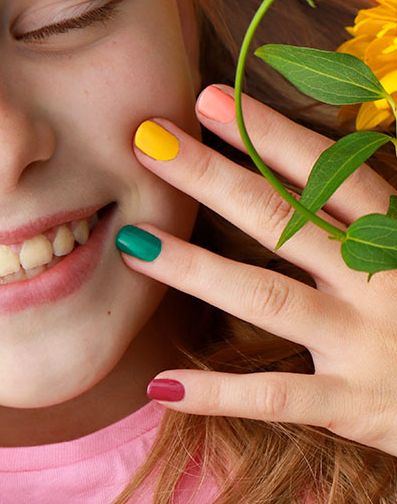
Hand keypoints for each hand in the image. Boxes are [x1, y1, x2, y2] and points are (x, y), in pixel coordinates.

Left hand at [120, 85, 396, 457]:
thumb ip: (360, 223)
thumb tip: (301, 177)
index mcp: (392, 238)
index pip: (327, 173)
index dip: (269, 135)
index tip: (208, 100)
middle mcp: (379, 280)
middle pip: (284, 220)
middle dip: (213, 177)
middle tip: (148, 142)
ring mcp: (366, 341)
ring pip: (268, 297)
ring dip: (196, 269)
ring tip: (133, 244)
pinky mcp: (352, 403)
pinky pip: (275, 396)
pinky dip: (218, 393)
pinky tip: (160, 385)